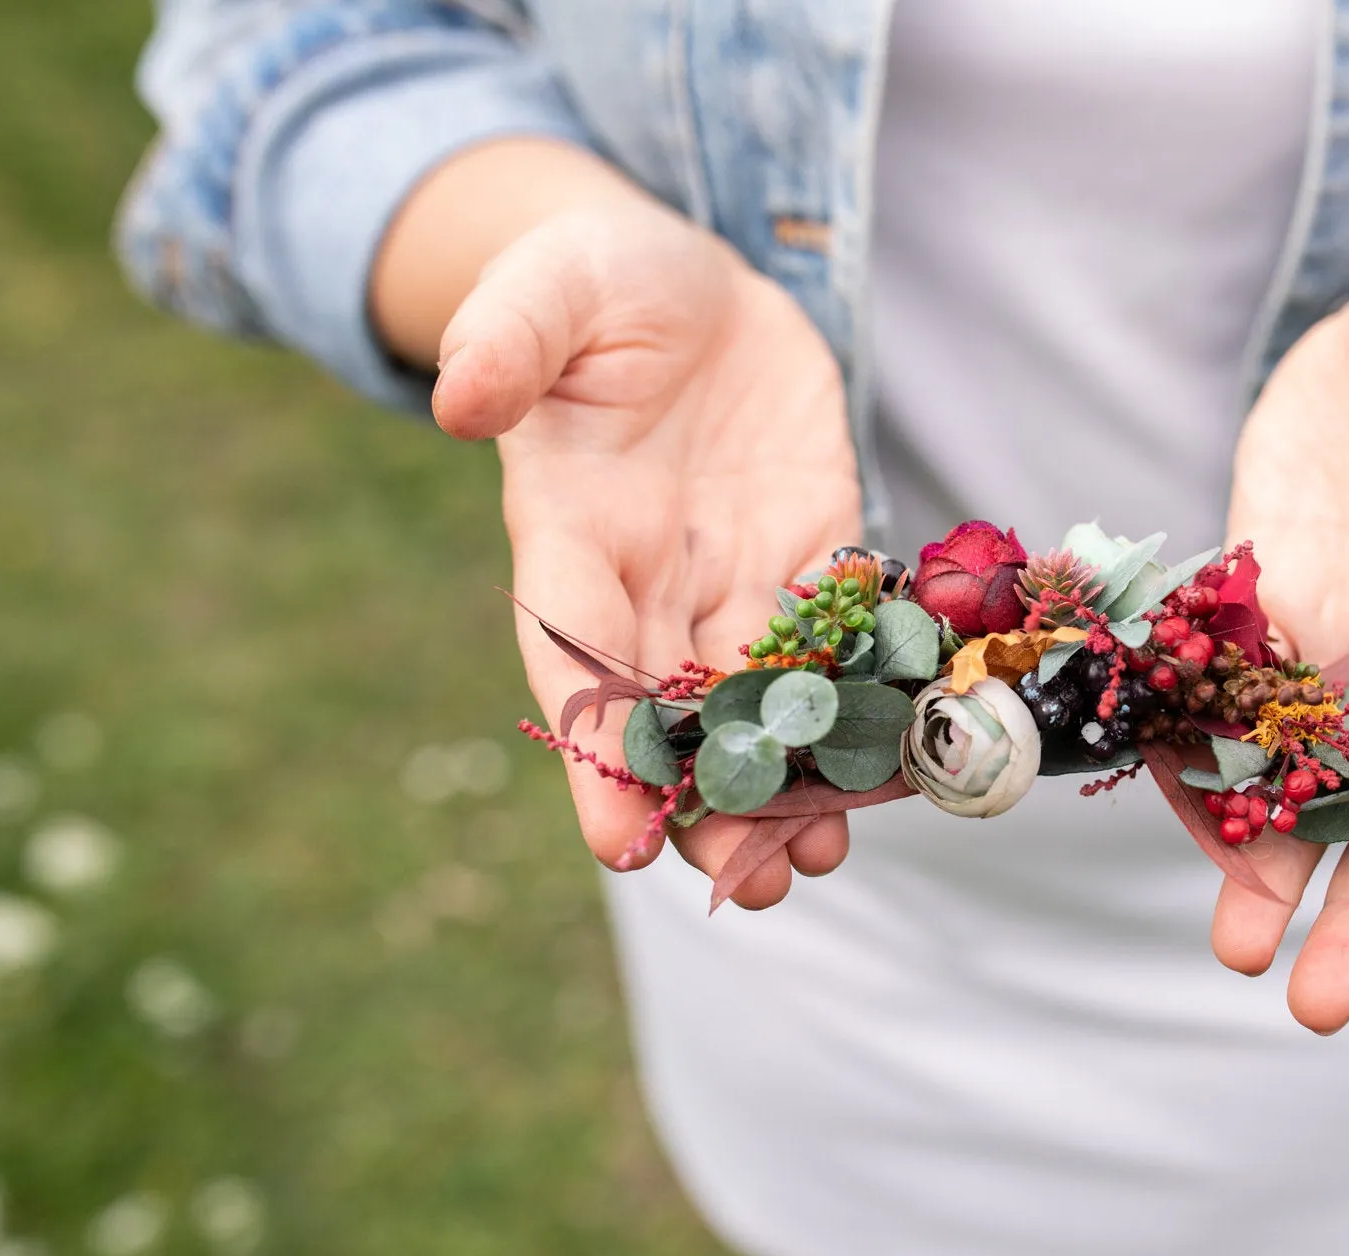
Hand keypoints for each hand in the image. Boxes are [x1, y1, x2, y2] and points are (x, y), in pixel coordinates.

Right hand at [433, 201, 860, 905]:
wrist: (690, 281)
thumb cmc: (596, 280)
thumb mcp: (547, 284)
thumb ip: (506, 336)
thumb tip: (457, 398)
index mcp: (572, 532)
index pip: (573, 656)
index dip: (593, 749)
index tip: (614, 839)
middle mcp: (651, 577)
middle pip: (672, 710)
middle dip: (705, 799)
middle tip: (745, 882)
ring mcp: (734, 573)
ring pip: (757, 698)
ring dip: (785, 780)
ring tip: (813, 860)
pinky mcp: (812, 549)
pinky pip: (838, 637)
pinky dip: (860, 700)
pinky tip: (891, 763)